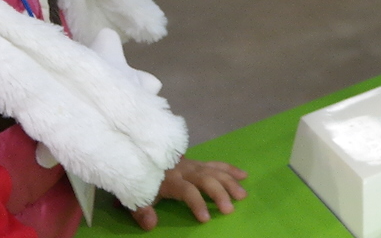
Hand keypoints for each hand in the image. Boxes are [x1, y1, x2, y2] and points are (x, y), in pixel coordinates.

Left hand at [132, 160, 248, 228]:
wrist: (142, 156)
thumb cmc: (142, 182)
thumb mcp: (136, 198)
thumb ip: (142, 212)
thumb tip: (152, 224)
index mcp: (170, 180)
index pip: (187, 191)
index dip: (197, 203)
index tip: (205, 219)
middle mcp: (185, 170)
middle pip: (205, 179)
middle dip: (218, 194)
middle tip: (229, 209)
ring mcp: (193, 165)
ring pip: (215, 171)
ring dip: (230, 182)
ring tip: (242, 196)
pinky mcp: (199, 162)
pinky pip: (217, 164)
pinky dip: (230, 169)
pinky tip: (244, 176)